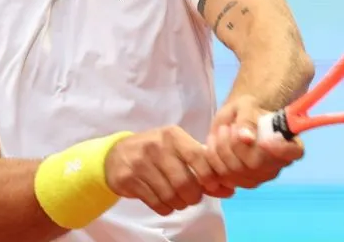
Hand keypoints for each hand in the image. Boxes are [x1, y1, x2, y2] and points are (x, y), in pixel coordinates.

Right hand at [104, 126, 234, 216]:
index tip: (213, 187)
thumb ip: (201, 166)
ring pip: (171, 196)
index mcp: (173, 135)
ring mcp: (140, 163)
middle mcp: (156, 146)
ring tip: (179, 200)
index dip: (210, 176)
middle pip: (185, 182)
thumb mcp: (176, 149)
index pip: (199, 157)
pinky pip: (156, 203)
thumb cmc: (154, 152)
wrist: (115, 155)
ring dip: (180, 204)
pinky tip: (165, 202)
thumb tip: (229, 189)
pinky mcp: (128, 179)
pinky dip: (166, 208)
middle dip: (194, 196)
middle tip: (192, 197)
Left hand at [205, 95, 303, 189]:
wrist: (234, 122)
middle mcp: (278, 164)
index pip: (294, 152)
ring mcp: (261, 177)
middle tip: (228, 126)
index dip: (281, 149)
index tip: (263, 140)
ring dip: (221, 149)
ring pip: (235, 171)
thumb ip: (247, 119)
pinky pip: (223, 177)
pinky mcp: (242, 183)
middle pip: (256, 164)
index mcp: (289, 142)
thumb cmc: (246, 111)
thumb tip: (246, 138)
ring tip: (222, 131)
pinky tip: (215, 145)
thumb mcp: (246, 105)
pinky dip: (213, 159)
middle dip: (234, 144)